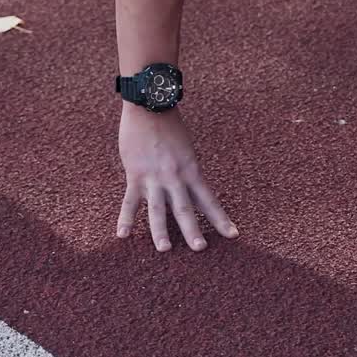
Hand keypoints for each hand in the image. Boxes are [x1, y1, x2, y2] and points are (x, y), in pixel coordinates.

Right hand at [117, 105, 237, 251]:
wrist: (150, 106)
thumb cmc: (169, 127)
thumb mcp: (185, 150)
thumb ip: (184, 173)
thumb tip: (185, 193)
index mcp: (191, 170)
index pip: (209, 200)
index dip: (220, 219)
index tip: (233, 235)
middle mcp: (175, 177)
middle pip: (186, 209)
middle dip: (193, 230)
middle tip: (201, 249)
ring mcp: (154, 177)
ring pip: (159, 210)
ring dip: (161, 231)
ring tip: (165, 249)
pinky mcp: (135, 174)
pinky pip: (130, 201)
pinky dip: (126, 218)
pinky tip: (122, 235)